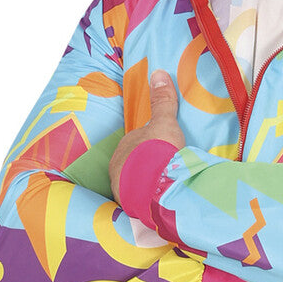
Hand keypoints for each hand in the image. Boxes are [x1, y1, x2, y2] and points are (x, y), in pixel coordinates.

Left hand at [109, 70, 185, 201]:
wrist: (158, 188)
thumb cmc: (159, 153)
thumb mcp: (165, 123)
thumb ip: (162, 101)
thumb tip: (158, 73)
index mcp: (123, 148)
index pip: (135, 144)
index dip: (149, 146)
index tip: (162, 151)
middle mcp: (117, 169)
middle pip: (133, 165)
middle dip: (145, 167)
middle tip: (163, 170)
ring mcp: (122, 190)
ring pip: (134, 184)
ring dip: (145, 185)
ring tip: (162, 188)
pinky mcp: (130, 208)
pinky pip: (140, 201)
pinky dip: (148, 200)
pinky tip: (159, 201)